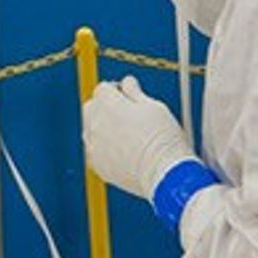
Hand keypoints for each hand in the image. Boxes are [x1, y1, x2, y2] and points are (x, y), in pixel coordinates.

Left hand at [81, 77, 195, 201]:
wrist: (165, 174)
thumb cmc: (164, 138)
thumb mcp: (154, 107)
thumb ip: (135, 92)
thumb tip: (127, 82)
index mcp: (108, 103)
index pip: (103, 89)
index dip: (117, 91)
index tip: (129, 99)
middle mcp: (95, 122)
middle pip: (92, 107)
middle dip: (105, 107)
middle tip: (126, 117)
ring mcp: (94, 145)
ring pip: (91, 130)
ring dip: (103, 128)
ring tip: (127, 137)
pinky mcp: (98, 165)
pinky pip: (95, 151)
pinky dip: (104, 149)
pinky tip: (122, 153)